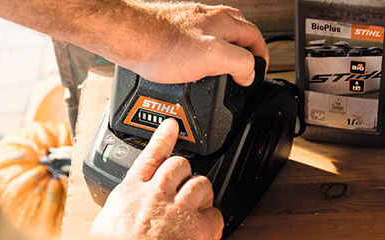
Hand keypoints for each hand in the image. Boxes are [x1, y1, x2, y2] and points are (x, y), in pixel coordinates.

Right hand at [89, 119, 223, 239]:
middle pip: (179, 164)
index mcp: (128, 193)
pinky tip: (206, 232)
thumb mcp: (102, 230)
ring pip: (201, 183)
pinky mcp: (198, 227)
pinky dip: (214, 223)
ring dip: (202, 193)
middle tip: (184, 184)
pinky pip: (216, 215)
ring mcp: (178, 208)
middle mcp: (155, 194)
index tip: (171, 126)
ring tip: (198, 207)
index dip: (162, 139)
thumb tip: (112, 223)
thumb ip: (115, 216)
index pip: (149, 157)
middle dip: (184, 172)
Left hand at [94, 2, 268, 85]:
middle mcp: (208, 18)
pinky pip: (193, 44)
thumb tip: (249, 72)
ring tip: (218, 74)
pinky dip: (198, 57)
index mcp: (224, 21)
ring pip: (215, 38)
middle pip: (237, 34)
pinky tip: (189, 70)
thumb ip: (239, 62)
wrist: (123, 36)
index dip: (261, 59)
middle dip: (243, 54)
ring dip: (221, 55)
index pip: (256, 38)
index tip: (257, 75)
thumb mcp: (212, 56)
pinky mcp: (171, 30)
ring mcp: (188, 22)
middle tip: (241, 74)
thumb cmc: (158, 44)